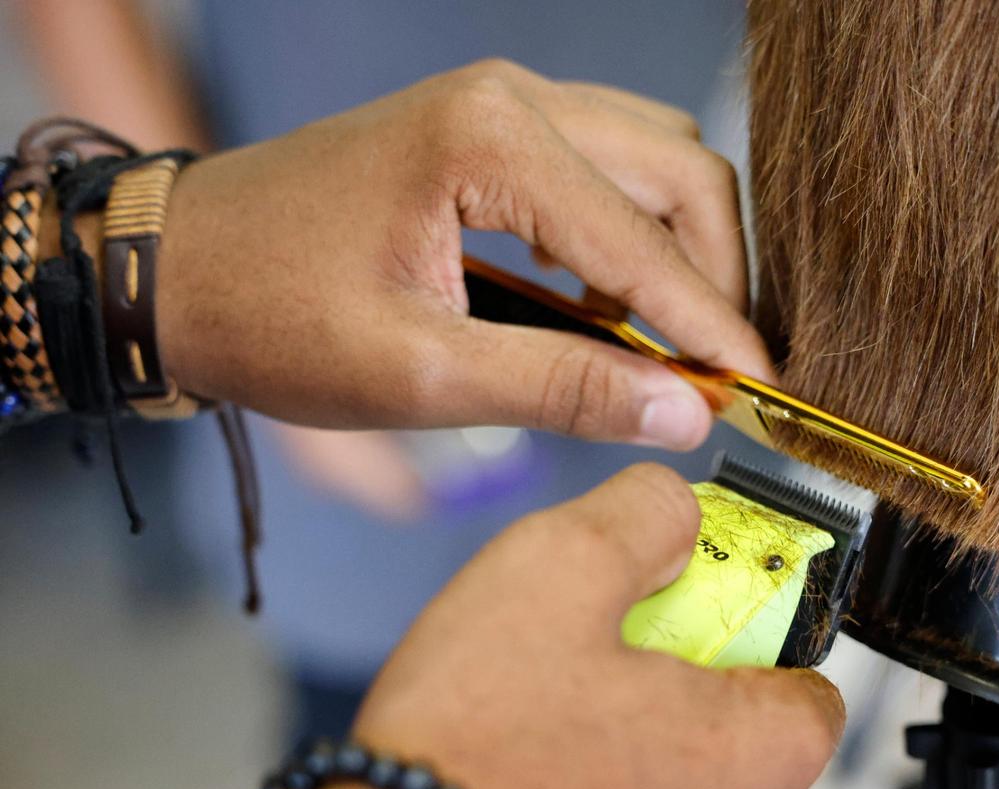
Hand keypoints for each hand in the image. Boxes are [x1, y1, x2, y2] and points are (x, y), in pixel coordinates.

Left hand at [155, 60, 771, 449]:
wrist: (177, 269)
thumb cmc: (272, 318)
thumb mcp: (422, 376)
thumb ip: (563, 389)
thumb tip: (681, 414)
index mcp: (492, 144)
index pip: (648, 241)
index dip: (713, 325)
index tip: (756, 390)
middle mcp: (511, 99)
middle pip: (679, 170)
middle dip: (714, 275)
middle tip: (716, 366)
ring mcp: (500, 106)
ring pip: (651, 161)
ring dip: (675, 251)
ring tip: (659, 345)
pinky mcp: (487, 131)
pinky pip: (600, 169)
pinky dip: (626, 237)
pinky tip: (601, 308)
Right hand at [329, 464, 843, 788]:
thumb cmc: (473, 744)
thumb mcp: (559, 566)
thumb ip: (646, 514)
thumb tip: (681, 510)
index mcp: (763, 754)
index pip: (807, 672)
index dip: (738, 630)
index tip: (677, 615)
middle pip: (746, 735)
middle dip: (681, 693)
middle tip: (595, 670)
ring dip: (640, 751)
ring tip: (555, 728)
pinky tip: (545, 784)